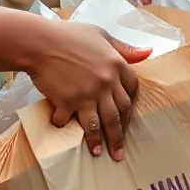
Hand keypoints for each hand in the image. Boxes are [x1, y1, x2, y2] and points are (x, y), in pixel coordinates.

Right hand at [29, 22, 150, 159]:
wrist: (41, 42)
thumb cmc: (70, 35)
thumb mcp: (101, 35)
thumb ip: (124, 48)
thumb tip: (148, 52)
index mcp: (116, 64)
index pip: (132, 90)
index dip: (131, 105)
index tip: (128, 116)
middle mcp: (106, 82)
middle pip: (119, 113)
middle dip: (119, 133)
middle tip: (118, 150)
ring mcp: (88, 94)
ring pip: (100, 124)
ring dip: (100, 141)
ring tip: (99, 153)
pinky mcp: (69, 102)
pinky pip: (70, 121)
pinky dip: (66, 127)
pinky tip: (65, 132)